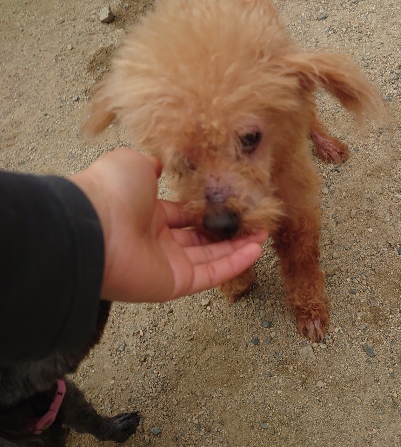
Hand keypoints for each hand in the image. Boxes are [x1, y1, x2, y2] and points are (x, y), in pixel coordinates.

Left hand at [70, 148, 266, 301]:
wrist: (92, 227)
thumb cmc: (111, 192)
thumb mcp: (134, 164)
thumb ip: (154, 164)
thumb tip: (162, 161)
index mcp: (147, 214)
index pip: (185, 216)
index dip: (209, 211)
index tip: (233, 205)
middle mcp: (158, 242)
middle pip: (201, 239)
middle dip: (229, 232)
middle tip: (255, 223)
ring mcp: (166, 265)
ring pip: (210, 258)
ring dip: (238, 248)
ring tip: (263, 236)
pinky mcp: (174, 284)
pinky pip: (210, 275)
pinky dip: (234, 264)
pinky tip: (255, 250)